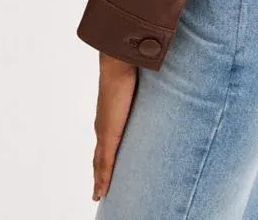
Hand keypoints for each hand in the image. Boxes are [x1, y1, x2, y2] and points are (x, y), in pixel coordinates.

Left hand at [92, 52, 137, 201]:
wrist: (119, 63)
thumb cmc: (129, 69)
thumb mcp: (140, 86)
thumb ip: (147, 90)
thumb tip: (159, 84)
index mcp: (109, 116)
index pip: (104, 142)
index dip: (103, 159)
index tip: (102, 172)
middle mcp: (103, 125)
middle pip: (99, 157)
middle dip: (99, 173)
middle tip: (98, 191)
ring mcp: (104, 131)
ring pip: (99, 163)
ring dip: (100, 180)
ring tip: (99, 194)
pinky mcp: (109, 135)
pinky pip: (105, 163)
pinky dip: (103, 179)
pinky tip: (101, 192)